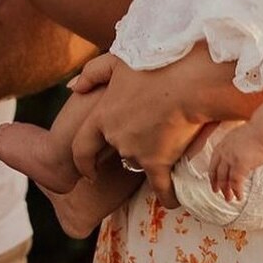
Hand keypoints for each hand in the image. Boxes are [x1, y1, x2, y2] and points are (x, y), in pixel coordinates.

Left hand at [69, 58, 211, 206]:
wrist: (189, 82)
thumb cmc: (155, 66)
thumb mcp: (117, 62)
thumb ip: (91, 73)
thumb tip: (73, 87)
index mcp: (103, 116)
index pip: (83, 146)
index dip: (83, 162)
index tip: (89, 172)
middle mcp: (116, 138)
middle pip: (119, 151)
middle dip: (131, 146)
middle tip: (150, 133)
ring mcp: (136, 152)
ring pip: (141, 163)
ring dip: (152, 158)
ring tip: (170, 142)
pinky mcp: (158, 162)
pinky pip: (161, 187)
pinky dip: (167, 195)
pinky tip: (171, 200)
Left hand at [208, 122, 262, 201]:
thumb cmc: (257, 132)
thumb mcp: (238, 136)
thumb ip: (234, 146)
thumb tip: (236, 155)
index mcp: (223, 144)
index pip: (213, 162)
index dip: (213, 174)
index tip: (213, 181)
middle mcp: (224, 152)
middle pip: (216, 172)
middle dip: (217, 184)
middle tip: (218, 192)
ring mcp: (230, 158)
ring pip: (224, 179)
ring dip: (226, 191)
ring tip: (229, 199)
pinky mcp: (239, 165)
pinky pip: (236, 182)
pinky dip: (237, 191)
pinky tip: (239, 196)